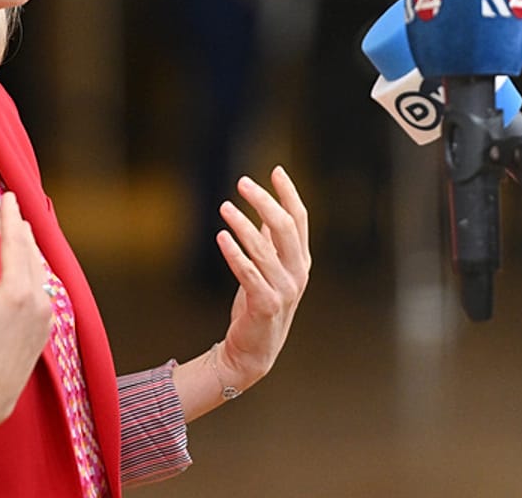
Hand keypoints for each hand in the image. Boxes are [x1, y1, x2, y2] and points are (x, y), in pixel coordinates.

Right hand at [0, 193, 51, 437]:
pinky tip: (30, 271)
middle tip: (14, 207)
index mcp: (15, 292)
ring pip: (41, 272)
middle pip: (31, 253)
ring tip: (22, 234)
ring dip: (30, 251)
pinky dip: (36, 273)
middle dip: (21, 229)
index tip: (9, 195)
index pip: (14, 241)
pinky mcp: (45, 330)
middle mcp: (37, 301)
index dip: (10, 216)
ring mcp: (45, 317)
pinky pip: (44, 291)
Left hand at [213, 165, 310, 390]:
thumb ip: (271, 243)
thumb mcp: (268, 270)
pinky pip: (249, 273)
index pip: (299, 219)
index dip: (289, 193)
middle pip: (286, 227)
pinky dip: (235, 253)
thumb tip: (267, 211)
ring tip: (224, 206)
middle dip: (265, 201)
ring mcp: (284, 289)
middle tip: (242, 182)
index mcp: (300, 261)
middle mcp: (297, 272)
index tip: (276, 170)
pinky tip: (221, 236)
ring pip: (265, 248)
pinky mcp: (265, 304)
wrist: (252, 352)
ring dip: (243, 224)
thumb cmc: (259, 306)